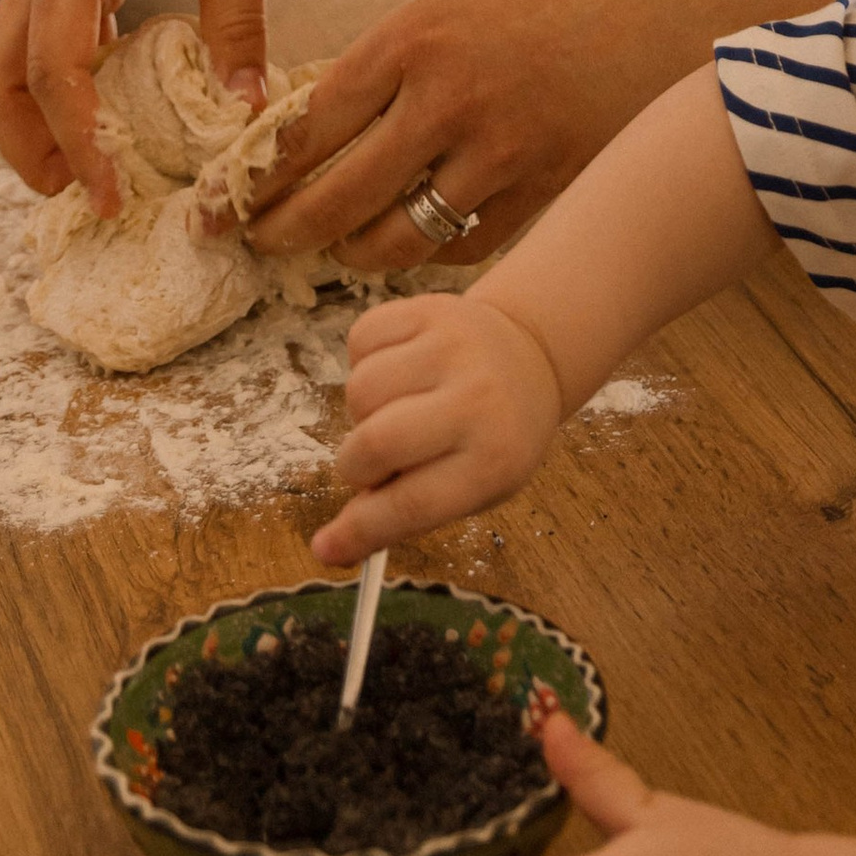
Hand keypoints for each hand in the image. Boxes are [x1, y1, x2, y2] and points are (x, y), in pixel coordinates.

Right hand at [0, 0, 275, 216]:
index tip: (108, 194)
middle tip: (89, 198)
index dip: (73, 139)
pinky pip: (44, 40)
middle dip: (26, 148)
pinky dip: (64, 88)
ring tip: (99, 171)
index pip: (51, 64)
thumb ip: (238, 15)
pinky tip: (114, 117)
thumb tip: (244, 110)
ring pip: (8, 63)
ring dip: (39, 123)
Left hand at [239, 0, 855, 274]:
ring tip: (333, 252)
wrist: (676, 2)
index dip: (257, 171)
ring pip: (398, 238)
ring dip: (354, 254)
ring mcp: (500, 152)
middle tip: (257, 243)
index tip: (224, 196)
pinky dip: (432, 255)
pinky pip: (467, 246)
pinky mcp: (546, 190)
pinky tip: (415, 247)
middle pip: (336, 195)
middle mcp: (448, 99)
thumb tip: (331, 108)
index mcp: (417, 36)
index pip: (307, 123)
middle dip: (284, 230)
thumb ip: (403, 51)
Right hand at [312, 292, 564, 564]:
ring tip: (396, 411)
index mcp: (495, 458)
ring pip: (359, 390)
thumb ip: (406, 514)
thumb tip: (328, 547)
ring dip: (362, 413)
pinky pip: (359, 340)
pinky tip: (396, 371)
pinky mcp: (430, 307)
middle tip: (371, 466)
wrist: (529, 356)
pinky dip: (362, 362)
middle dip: (355, 466)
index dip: (361, 531)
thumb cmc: (495, 435)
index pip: (412, 505)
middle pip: (375, 444)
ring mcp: (453, 346)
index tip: (326, 548)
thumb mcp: (474, 486)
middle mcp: (477, 399)